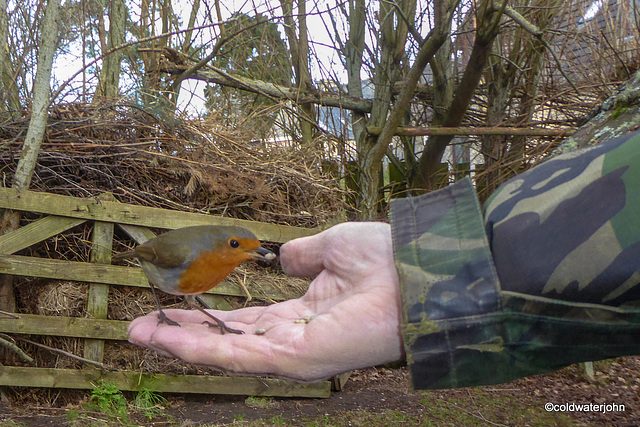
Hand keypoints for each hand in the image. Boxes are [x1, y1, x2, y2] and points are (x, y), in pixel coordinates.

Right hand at [127, 222, 404, 381]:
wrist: (416, 270)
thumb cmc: (382, 258)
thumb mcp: (330, 247)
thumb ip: (301, 256)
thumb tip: (281, 257)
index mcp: (302, 313)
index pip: (244, 321)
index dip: (208, 315)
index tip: (173, 306)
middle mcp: (294, 337)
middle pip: (228, 340)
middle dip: (183, 334)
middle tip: (140, 328)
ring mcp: (294, 352)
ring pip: (225, 352)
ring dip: (180, 343)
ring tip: (139, 334)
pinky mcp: (297, 359)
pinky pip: (240, 356)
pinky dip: (201, 347)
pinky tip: (169, 339)